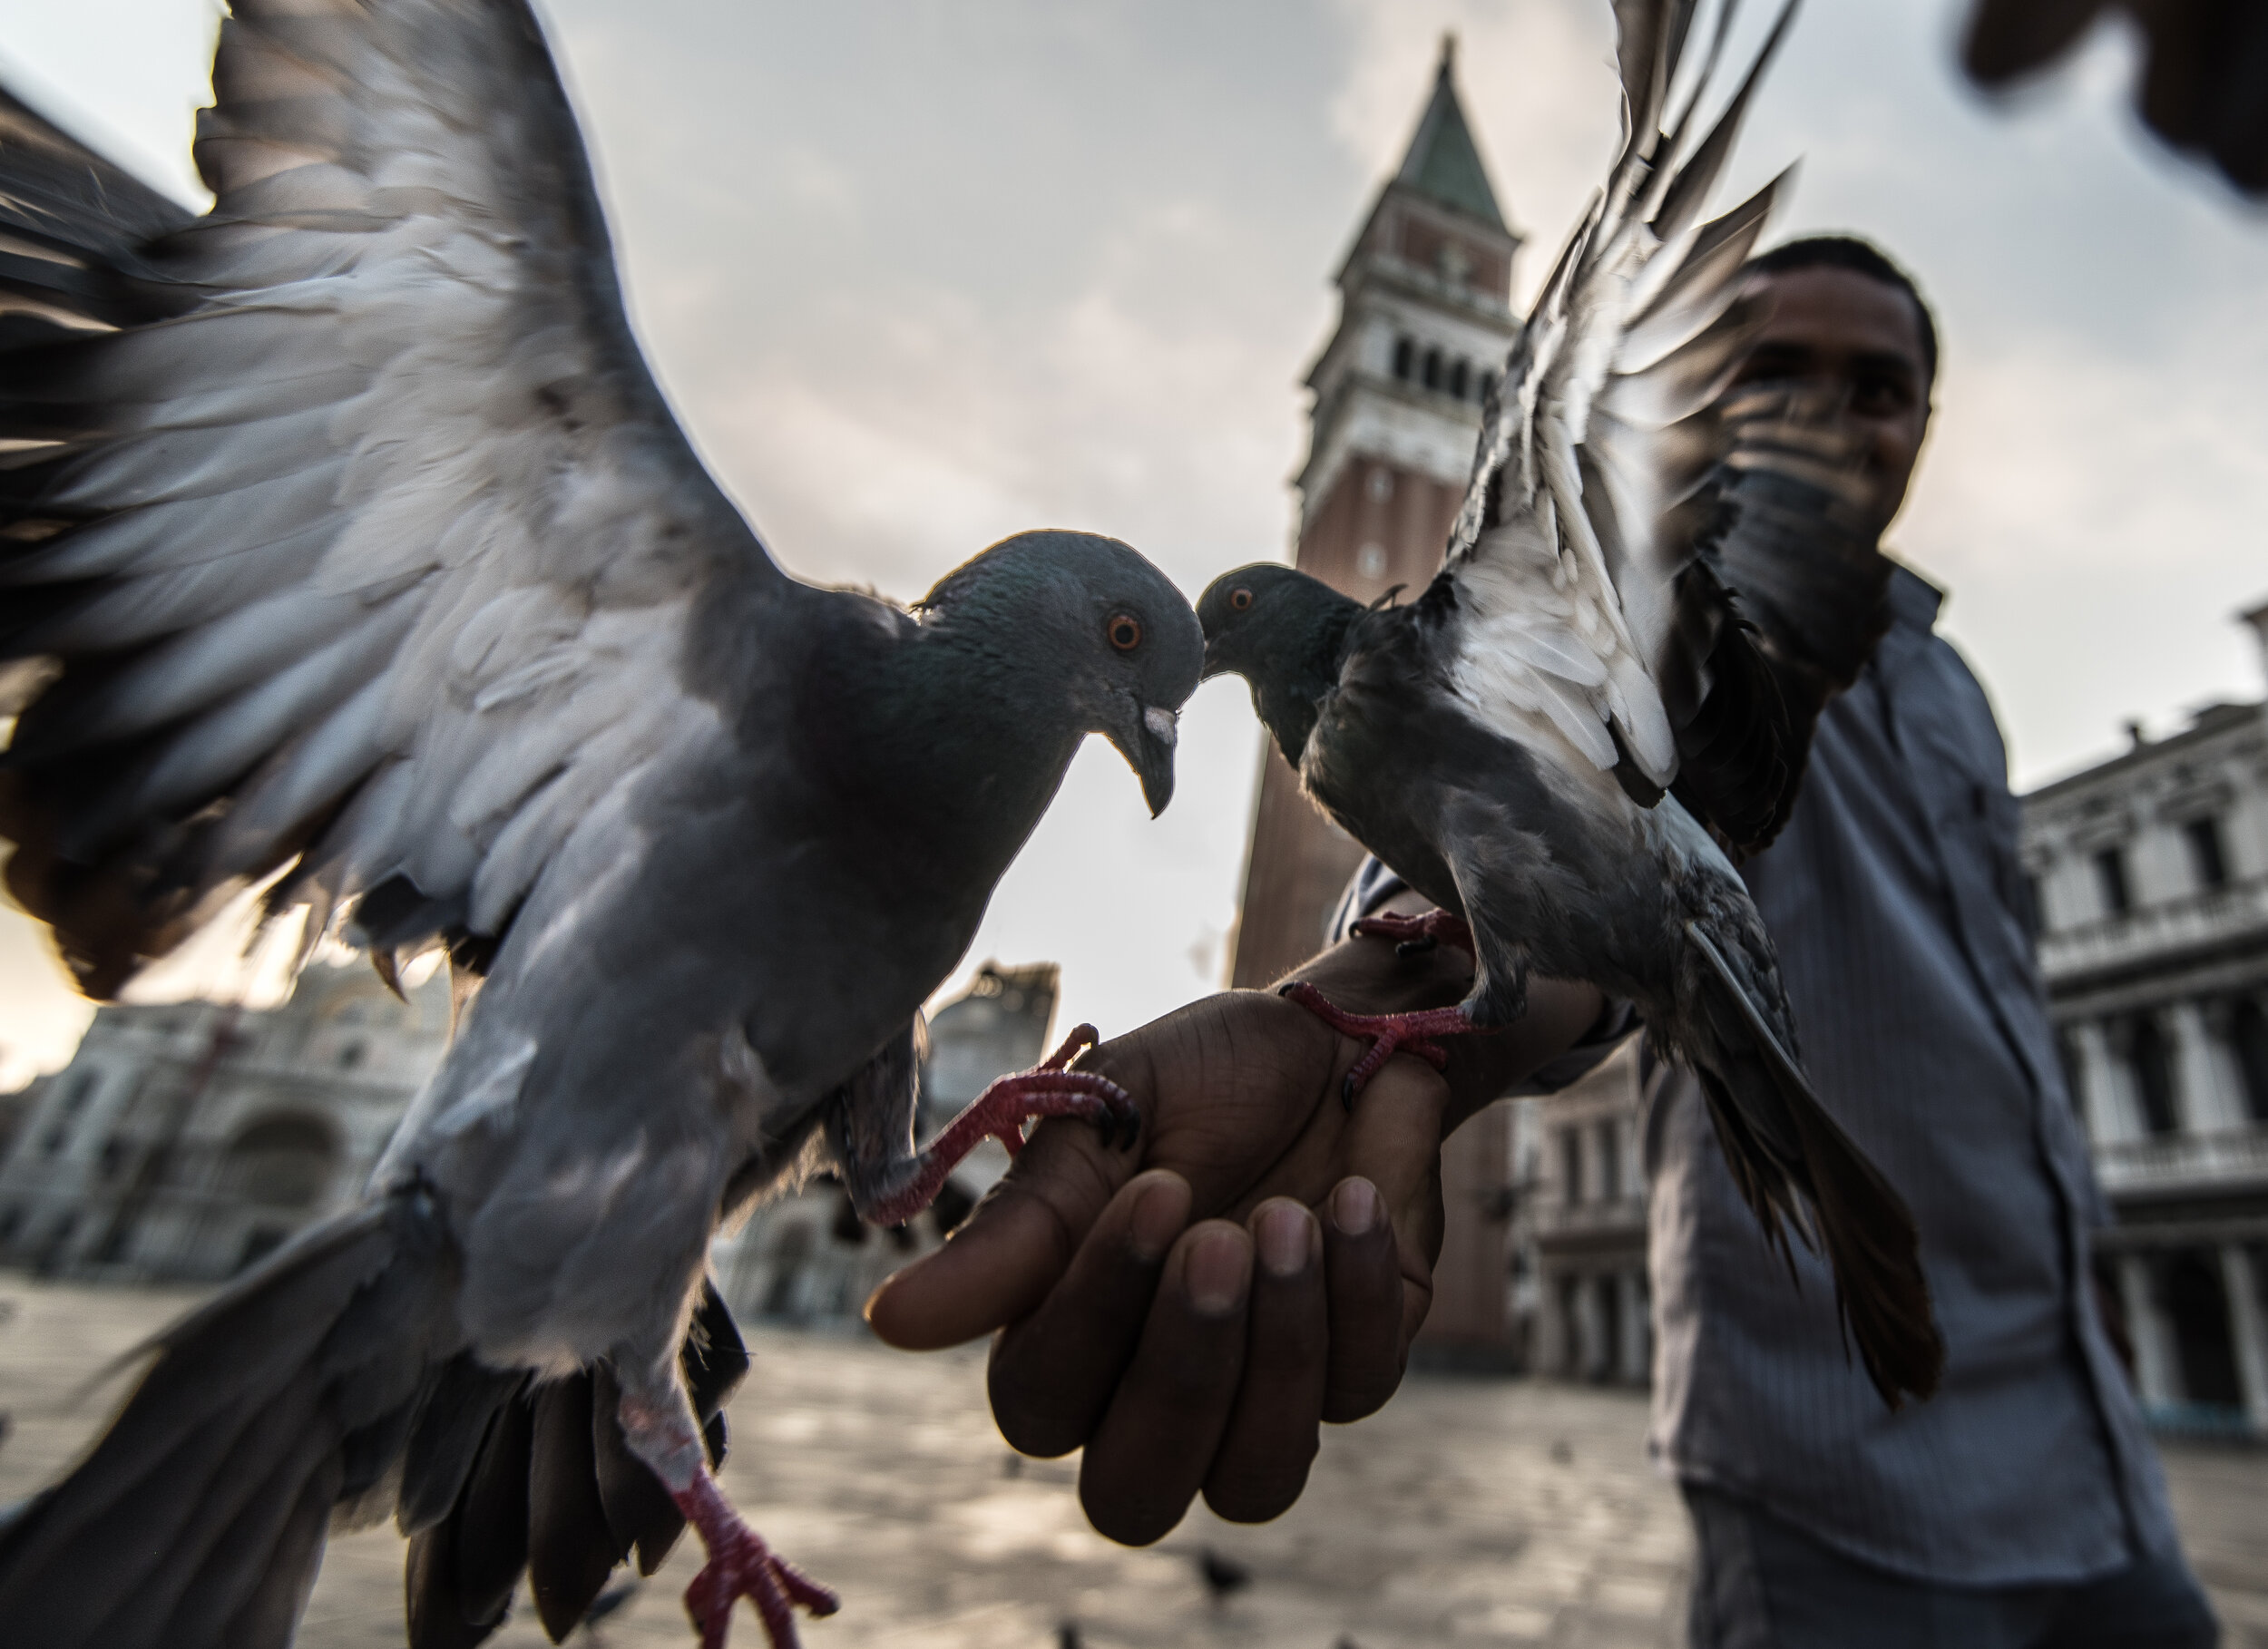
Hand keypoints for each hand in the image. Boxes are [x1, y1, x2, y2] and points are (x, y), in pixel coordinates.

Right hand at [866, 933, 1603, 1544]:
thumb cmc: (1201, 1075)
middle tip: (1220, 1240)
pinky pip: (1359, 1390)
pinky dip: (1359, 1292)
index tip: (1153, 1189)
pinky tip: (1353, 1197)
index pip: (1038, 1406)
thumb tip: (890, 1325)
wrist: (1339, 1033)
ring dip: (1277, 1351)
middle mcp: (1149, 1393)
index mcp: (1063, 1334)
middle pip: (1133, 1496)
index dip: (1089, 1319)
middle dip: (1181, 1375)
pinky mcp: (1357, 1366)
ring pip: (1254, 1480)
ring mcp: (1258, 1397)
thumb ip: (1018, 1225)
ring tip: (1290, 1216)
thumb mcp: (1105, 1119)